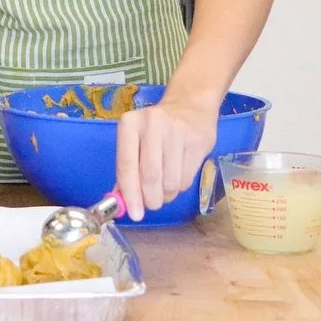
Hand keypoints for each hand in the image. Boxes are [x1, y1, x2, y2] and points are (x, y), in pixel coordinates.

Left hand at [115, 96, 217, 220]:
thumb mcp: (135, 140)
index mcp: (130, 124)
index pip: (126, 165)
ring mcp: (178, 131)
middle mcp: (152, 125)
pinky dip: (180, 188)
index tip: (134, 214)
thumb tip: (122, 202)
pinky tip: (178, 176)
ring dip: (166, 195)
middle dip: (150, 199)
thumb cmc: (155, 129)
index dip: (129, 194)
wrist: (189, 105)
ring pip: (170, 181)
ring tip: (165, 188)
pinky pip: (187, 179)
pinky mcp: (198, 141)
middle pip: (150, 176)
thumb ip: (127, 168)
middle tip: (151, 205)